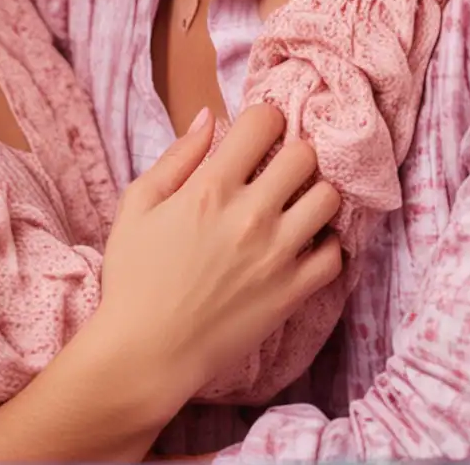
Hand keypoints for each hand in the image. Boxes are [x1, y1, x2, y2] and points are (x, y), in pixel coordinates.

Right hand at [90, 105, 343, 407]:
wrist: (147, 351)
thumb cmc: (133, 277)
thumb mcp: (137, 205)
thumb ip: (177, 157)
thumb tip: (210, 117)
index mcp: (211, 187)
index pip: (265, 122)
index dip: (264, 120)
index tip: (258, 135)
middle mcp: (251, 214)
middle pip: (305, 155)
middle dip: (292, 155)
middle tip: (277, 172)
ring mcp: (277, 253)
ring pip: (328, 198)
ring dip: (313, 196)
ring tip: (294, 208)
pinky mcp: (293, 291)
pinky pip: (336, 253)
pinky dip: (325, 245)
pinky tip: (303, 246)